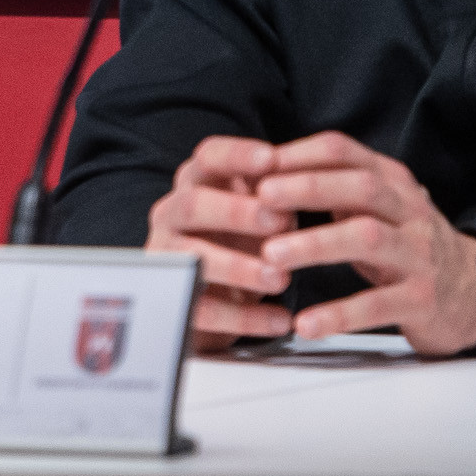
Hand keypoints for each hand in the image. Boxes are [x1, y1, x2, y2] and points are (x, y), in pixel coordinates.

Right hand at [141, 136, 298, 345]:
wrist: (216, 293)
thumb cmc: (244, 237)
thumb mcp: (259, 208)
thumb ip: (276, 193)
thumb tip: (308, 181)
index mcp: (196, 182)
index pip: (209, 156)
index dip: (238, 155)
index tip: (272, 159)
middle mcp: (172, 213)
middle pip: (193, 204)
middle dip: (236, 212)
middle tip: (280, 222)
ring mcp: (167, 256)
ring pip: (191, 256)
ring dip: (239, 267)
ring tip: (282, 278)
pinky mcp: (174, 299)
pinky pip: (203, 308)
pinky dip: (245, 316)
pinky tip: (281, 320)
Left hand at [249, 131, 475, 355]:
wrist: (474, 295)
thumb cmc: (406, 247)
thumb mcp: (378, 209)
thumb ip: (334, 188)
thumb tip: (265, 171)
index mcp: (393, 182)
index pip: (344, 151)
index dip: (299, 154)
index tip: (255, 164)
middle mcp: (410, 211)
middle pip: (361, 187)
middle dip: (308, 188)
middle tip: (262, 198)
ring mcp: (419, 255)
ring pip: (367, 238)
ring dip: (315, 244)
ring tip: (271, 256)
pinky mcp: (423, 300)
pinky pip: (378, 305)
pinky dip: (338, 315)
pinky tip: (304, 324)